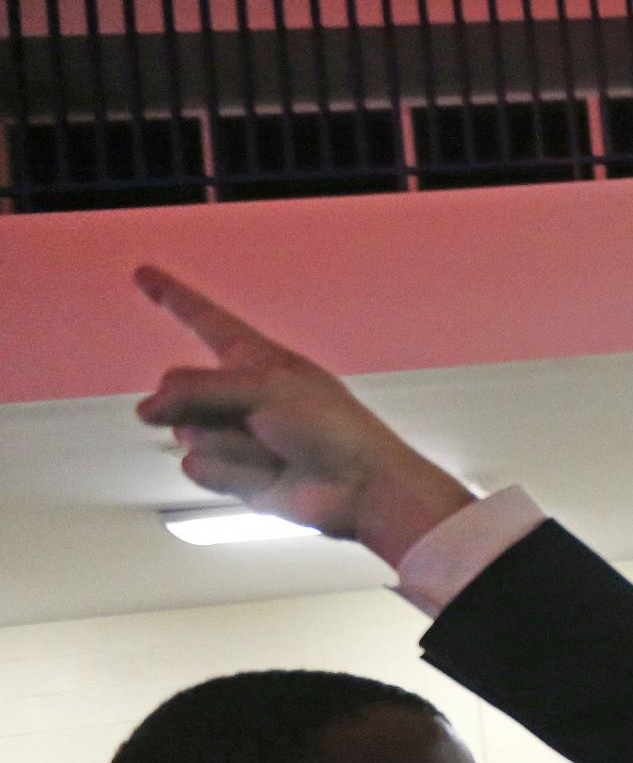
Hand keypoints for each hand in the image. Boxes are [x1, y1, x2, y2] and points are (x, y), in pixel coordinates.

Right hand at [131, 266, 477, 564]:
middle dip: (204, 407)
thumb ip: (196, 390)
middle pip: (179, 390)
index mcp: (257, 358)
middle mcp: (241, 393)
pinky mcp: (235, 474)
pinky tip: (269, 477)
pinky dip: (230, 475)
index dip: (172, 296)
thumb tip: (145, 411)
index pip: (204, 319)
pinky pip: (198, 469)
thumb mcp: (264, 388)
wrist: (359, 488)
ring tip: (275, 452)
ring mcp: (236, 435)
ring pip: (187, 435)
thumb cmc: (330, 428)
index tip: (143, 273)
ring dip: (229, 447)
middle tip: (259, 422)